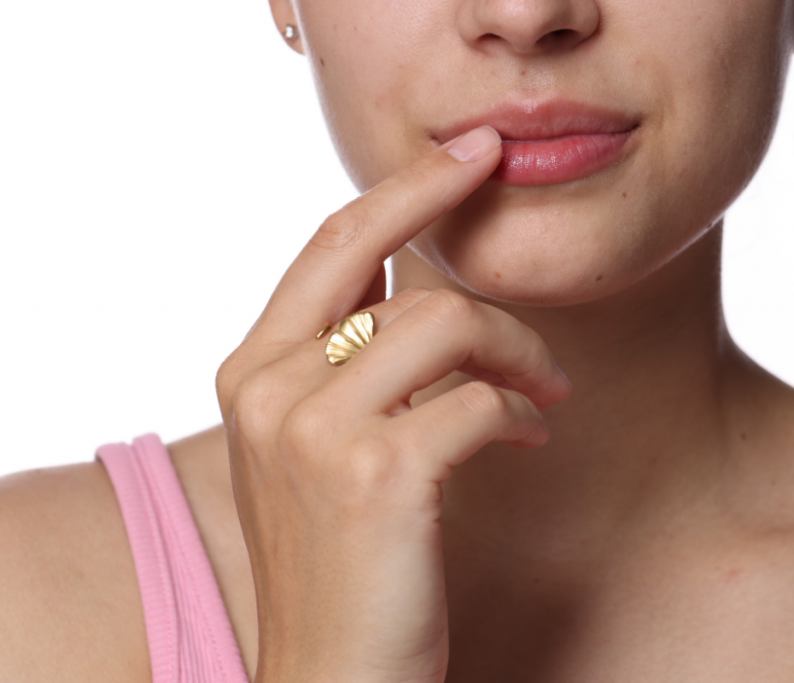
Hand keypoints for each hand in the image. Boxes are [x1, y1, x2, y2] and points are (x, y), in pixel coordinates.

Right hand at [215, 126, 572, 682]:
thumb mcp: (316, 448)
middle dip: (452, 213)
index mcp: (251, 372)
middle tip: (507, 185)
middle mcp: (268, 388)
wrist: (331, 677)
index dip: (400, 189)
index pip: (329, 247)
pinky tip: (528, 436)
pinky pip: (476, 399)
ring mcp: (316, 429)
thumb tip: (398, 288)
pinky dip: (517, 411)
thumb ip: (341, 364)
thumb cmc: (339, 559)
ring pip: (445, 325)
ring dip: (514, 350)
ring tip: (543, 391)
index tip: (463, 156)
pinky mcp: (378, 475)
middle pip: (379, 256)